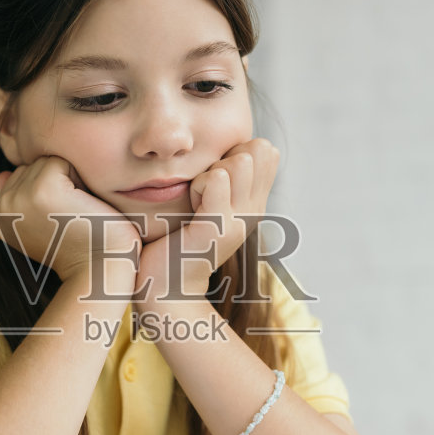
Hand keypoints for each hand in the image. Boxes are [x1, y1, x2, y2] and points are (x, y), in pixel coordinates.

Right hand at [0, 156, 141, 283]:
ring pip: (47, 161)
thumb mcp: (41, 225)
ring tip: (75, 213)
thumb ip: (19, 198)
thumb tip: (3, 173)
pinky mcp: (43, 190)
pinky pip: (61, 161)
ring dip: (69, 180)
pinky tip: (81, 207)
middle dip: (58, 182)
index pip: (23, 174)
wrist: (98, 271)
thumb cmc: (78, 249)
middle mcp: (2, 205)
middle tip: (69, 218)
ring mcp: (20, 197)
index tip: (58, 222)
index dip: (50, 191)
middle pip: (34, 164)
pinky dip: (79, 180)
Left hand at [135, 138, 278, 305]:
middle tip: (202, 190)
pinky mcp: (217, 228)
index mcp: (254, 203)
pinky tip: (190, 207)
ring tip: (194, 199)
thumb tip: (233, 147)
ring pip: (240, 161)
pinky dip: (200, 185)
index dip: (237, 151)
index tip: (213, 179)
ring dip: (210, 171)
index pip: (267, 150)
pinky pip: (219, 180)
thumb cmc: (177, 240)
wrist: (166, 288)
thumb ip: (222, 179)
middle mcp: (254, 211)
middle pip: (257, 150)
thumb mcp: (207, 204)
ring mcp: (240, 220)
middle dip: (223, 158)